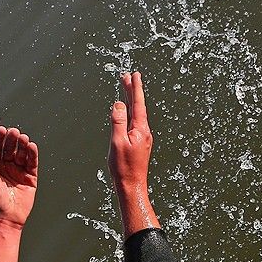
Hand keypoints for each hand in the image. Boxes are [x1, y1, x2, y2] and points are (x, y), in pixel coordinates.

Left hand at [0, 126, 38, 228]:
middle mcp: (7, 167)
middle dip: (12, 139)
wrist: (7, 218)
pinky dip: (32, 154)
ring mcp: (19, 171)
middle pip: (10, 148)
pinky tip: (32, 146)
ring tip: (23, 138)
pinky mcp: (30, 178)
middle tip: (14, 132)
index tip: (2, 130)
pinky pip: (32, 163)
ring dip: (23, 145)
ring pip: (22, 153)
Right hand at [107, 71, 153, 191]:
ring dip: (130, 101)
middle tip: (127, 77)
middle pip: (137, 106)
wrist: (131, 186)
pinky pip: (134, 123)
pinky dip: (130, 113)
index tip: (134, 75)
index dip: (135, 88)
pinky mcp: (139, 144)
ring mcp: (142, 138)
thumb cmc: (123, 167)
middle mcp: (144, 132)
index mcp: (140, 129)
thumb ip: (118, 121)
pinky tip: (126, 112)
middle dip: (132, 91)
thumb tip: (119, 104)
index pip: (137, 103)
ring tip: (126, 89)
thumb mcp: (118, 142)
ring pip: (136, 114)